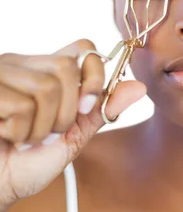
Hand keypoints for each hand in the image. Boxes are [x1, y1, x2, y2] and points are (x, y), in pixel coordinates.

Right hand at [0, 39, 145, 205]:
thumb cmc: (27, 164)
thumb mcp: (73, 137)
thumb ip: (100, 111)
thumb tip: (139, 87)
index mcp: (45, 72)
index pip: (84, 48)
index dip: (94, 76)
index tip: (87, 108)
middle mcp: (22, 65)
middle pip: (67, 69)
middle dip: (65, 112)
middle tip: (45, 134)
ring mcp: (1, 73)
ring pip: (45, 88)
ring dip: (40, 128)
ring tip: (21, 138)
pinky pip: (20, 106)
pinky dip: (18, 132)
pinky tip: (3, 134)